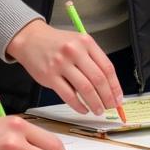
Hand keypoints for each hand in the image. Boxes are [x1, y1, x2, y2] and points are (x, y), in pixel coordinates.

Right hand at [6, 19, 123, 114]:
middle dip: (107, 97)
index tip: (118, 97)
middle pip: (98, 79)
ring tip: (98, 110)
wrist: (31, 39)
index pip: (107, 67)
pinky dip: (78, 105)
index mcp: (86, 42)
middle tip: (111, 107)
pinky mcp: (49, 76)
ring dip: (95, 103)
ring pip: (85, 89)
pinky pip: (68, 96)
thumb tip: (109, 86)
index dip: (115, 86)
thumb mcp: (78, 43)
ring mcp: (61, 64)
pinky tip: (83, 109)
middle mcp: (74, 51)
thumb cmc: (57, 43)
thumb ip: (93, 60)